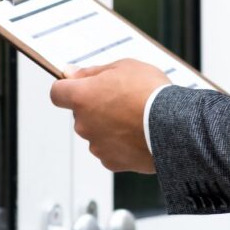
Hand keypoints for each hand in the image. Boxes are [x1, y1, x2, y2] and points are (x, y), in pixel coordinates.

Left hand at [49, 59, 168, 173]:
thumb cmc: (149, 92)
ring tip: (135, 116)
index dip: (67, 87)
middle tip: (122, 97)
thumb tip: (71, 73)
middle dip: (96, 105)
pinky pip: (109, 149)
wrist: (173, 126)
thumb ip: (93, 71)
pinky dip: (119, 142)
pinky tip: (138, 133)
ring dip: (108, 124)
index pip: (57, 93)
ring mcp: (96, 145)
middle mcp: (83, 124)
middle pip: (81, 113)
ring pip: (96, 131)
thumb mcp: (124, 66)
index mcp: (82, 97)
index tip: (78, 84)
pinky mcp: (111, 162)